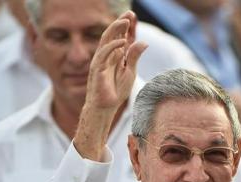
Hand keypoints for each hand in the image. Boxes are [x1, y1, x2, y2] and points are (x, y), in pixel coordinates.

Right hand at [74, 11, 146, 160]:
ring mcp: (101, 61)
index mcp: (115, 56)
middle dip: (120, 23)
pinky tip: (123, 41)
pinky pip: (104, 53)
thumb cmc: (115, 91)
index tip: (133, 16)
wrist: (104, 107)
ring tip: (126, 22)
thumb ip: (134, 57)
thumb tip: (143, 42)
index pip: (121, 38)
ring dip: (115, 30)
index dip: (127, 27)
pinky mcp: (97, 68)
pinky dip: (113, 46)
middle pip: (112, 35)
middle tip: (129, 14)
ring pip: (106, 40)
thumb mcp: (129, 72)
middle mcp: (107, 55)